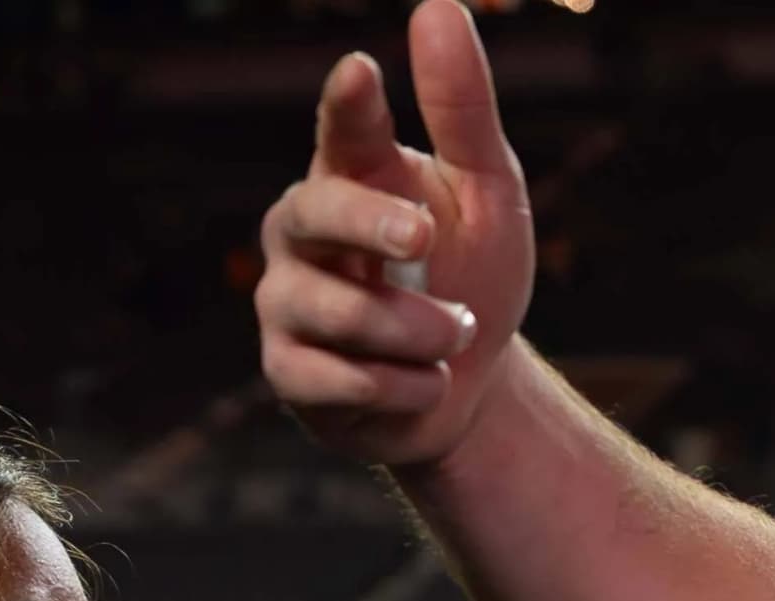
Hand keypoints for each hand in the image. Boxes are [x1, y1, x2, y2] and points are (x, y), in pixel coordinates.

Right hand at [255, 0, 533, 470]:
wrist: (465, 388)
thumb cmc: (469, 274)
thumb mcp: (487, 195)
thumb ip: (464, 112)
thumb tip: (439, 5)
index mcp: (352, 174)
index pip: (342, 129)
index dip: (348, 103)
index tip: (363, 70)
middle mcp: (303, 231)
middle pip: (316, 212)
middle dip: (371, 225)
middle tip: (423, 234)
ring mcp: (286, 302)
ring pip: (339, 313)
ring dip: (422, 331)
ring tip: (458, 330)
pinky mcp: (290, 374)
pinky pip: (343, 382)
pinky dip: (406, 387)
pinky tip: (426, 381)